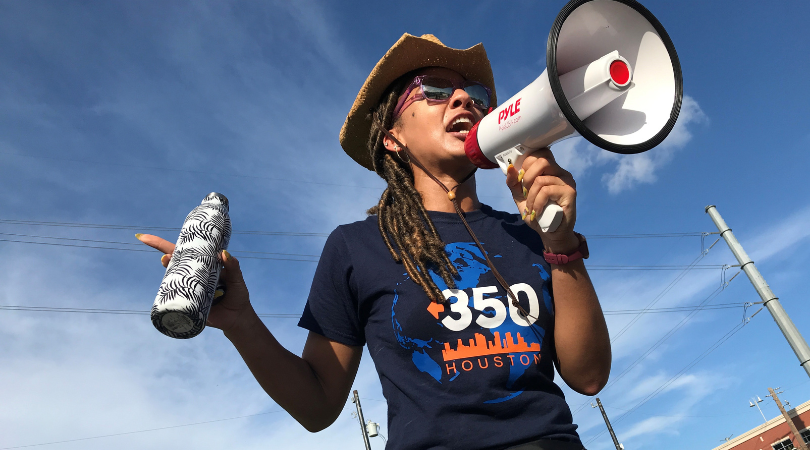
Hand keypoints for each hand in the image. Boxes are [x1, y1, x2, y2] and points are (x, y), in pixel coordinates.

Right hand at [137, 234, 253, 332]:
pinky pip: (176, 302)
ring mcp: (189, 291)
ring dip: (168, 273)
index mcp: (202, 267)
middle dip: (166, 257)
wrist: (238, 318)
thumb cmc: (237, 295)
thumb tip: (223, 253)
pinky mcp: (189, 306)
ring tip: (167, 264)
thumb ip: (233, 267)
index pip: (183, 254)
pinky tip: (165, 294)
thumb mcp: (236, 279)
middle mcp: (193, 277)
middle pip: (174, 265)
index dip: (165, 246)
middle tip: (166, 256)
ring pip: (173, 280)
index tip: (145, 238)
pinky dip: (169, 299)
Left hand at [504, 148, 579, 252]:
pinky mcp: (570, 192)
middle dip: (526, 178)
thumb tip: (510, 167)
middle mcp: (560, 172)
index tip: (522, 179)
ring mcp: (567, 181)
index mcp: (550, 170)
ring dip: (530, 197)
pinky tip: (537, 211)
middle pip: (541, 160)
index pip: (541, 152)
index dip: (527, 162)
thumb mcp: (521, 197)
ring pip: (541, 179)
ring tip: (531, 208)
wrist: (551, 233)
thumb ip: (514, 182)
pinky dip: (537, 203)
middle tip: (525, 193)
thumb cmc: (538, 213)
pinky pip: (547, 191)